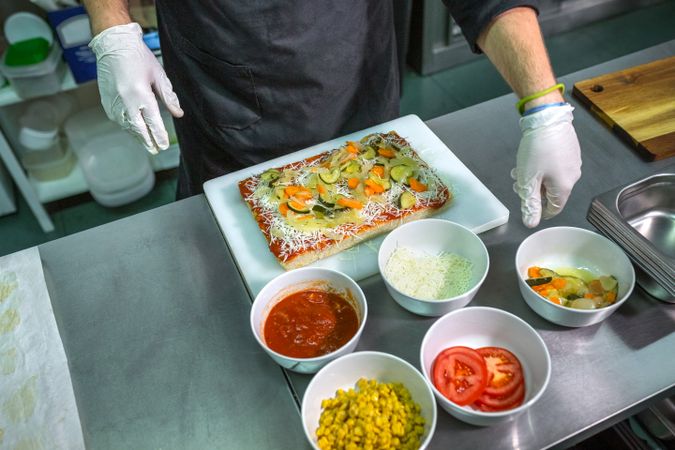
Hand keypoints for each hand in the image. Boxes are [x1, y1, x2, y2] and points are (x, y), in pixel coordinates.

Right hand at [89, 23, 182, 153]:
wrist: (113, 44)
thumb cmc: (139, 57)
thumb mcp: (158, 75)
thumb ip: (168, 97)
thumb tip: (178, 114)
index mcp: (141, 95)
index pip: (153, 122)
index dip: (159, 136)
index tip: (164, 146)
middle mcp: (126, 101)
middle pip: (138, 129)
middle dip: (148, 141)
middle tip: (155, 150)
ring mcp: (113, 102)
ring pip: (127, 126)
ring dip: (137, 135)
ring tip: (146, 142)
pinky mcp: (106, 101)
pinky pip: (117, 119)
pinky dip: (126, 126)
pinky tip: (133, 129)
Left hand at [512, 104, 581, 227]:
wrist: (547, 118)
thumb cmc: (537, 150)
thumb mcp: (528, 181)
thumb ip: (530, 204)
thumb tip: (531, 223)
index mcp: (564, 187)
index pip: (555, 209)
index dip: (540, 211)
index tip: (529, 206)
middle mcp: (574, 176)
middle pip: (552, 193)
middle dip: (533, 191)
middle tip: (517, 183)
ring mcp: (574, 162)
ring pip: (553, 178)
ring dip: (535, 178)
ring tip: (519, 170)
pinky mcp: (571, 150)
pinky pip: (557, 166)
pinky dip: (543, 167)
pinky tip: (531, 158)